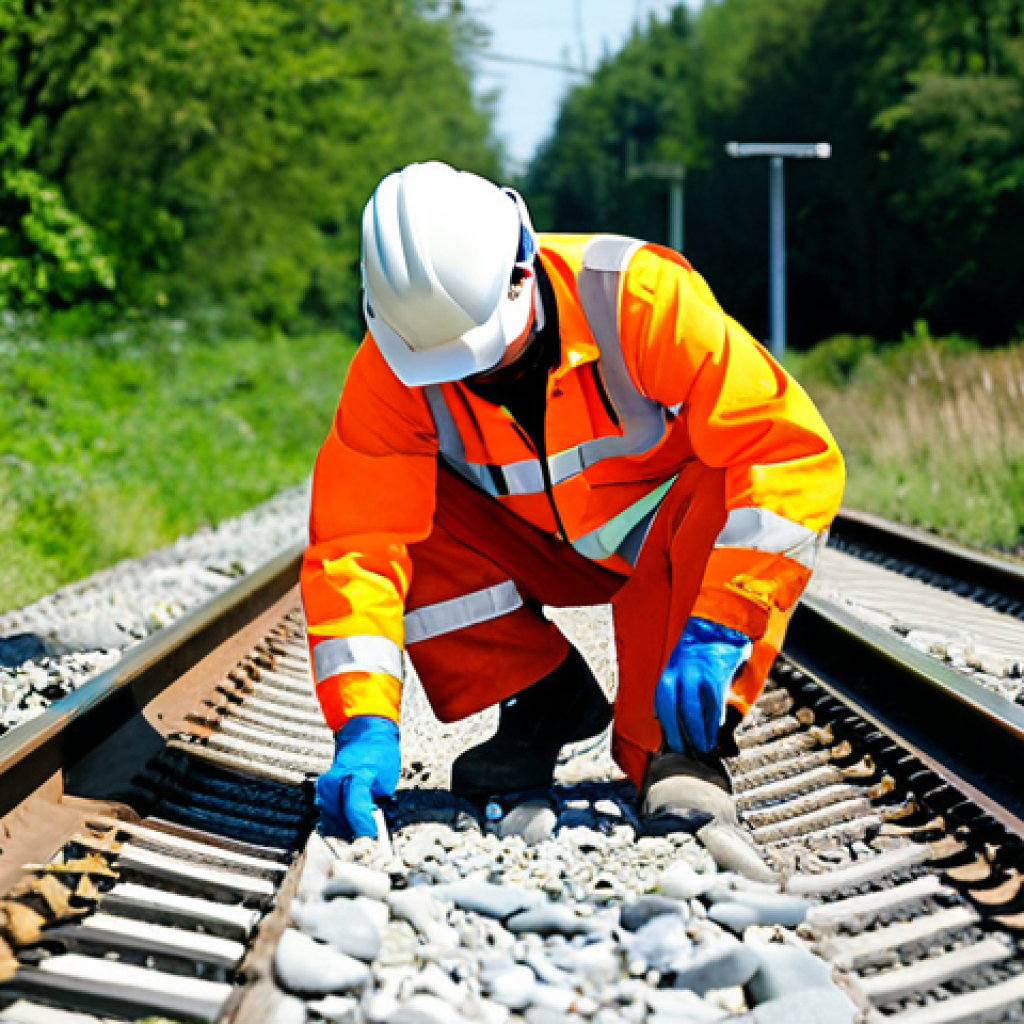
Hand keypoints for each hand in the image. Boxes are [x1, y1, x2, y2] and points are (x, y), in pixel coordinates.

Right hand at [315, 715, 399, 837]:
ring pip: (331, 821)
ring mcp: (326, 786)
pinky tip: (351, 822)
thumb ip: (379, 806)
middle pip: (340, 819)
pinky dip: (339, 823)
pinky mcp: (321, 791)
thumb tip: (375, 833)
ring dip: (346, 830)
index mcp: (357, 773)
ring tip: (362, 826)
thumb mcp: (387, 780)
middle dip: (355, 832)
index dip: (363, 827)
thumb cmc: (379, 756)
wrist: (364, 736)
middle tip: (371, 837)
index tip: (373, 838)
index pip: (355, 807)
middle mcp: (336, 780)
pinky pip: (327, 815)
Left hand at [654, 617, 751, 754]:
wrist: (717, 626)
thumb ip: (678, 688)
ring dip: (699, 732)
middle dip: (679, 733)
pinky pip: (713, 703)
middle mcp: (679, 673)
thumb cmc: (699, 650)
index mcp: (669, 672)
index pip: (662, 703)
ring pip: (694, 710)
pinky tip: (716, 730)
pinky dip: (714, 720)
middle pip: (675, 710)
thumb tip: (674, 716)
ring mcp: (697, 674)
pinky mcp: (715, 675)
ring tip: (704, 746)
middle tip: (685, 749)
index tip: (671, 741)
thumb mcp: (681, 666)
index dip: (666, 724)